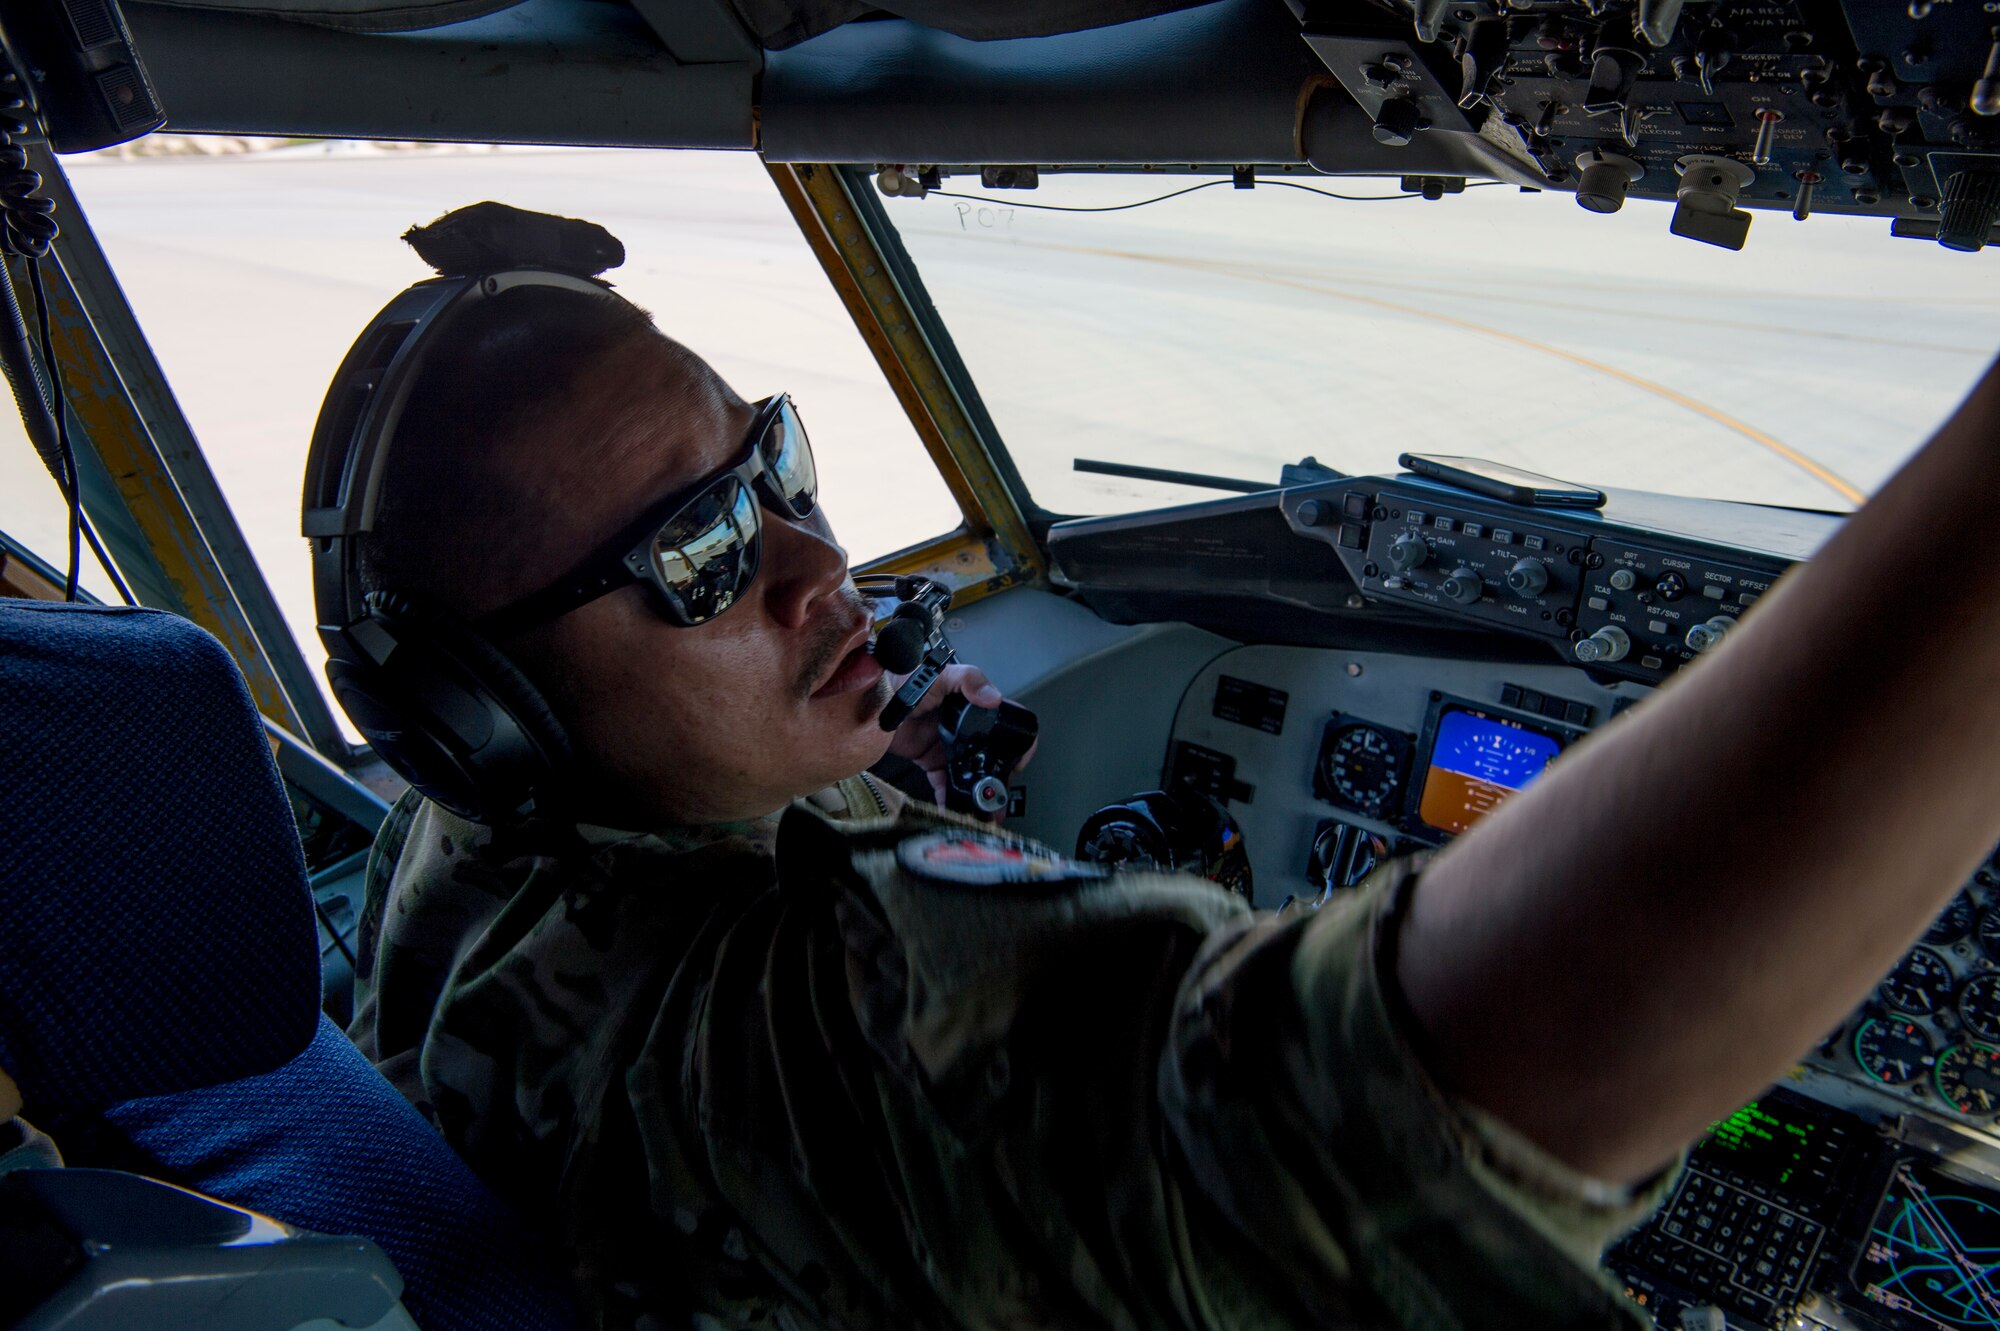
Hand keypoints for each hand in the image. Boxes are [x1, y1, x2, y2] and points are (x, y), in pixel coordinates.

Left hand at [885, 663, 1036, 815]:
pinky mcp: (930, 761)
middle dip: (998, 778)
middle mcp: (964, 729)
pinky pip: (944, 784)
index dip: (1015, 745)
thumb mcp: (939, 676)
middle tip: (1000, 796)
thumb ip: (968, 680)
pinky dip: (949, 799)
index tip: (1017, 764)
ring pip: (970, 774)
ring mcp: (948, 747)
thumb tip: (993, 698)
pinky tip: (954, 810)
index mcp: (972, 707)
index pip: (1003, 725)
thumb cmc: (903, 680)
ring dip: (977, 793)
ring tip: (984, 812)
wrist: (869, 700)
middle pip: (989, 757)